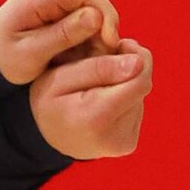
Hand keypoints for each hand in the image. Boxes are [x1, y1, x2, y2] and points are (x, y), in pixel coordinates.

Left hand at [0, 0, 120, 84]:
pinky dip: (85, 38)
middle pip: (92, 2)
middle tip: (99, 59)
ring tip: (82, 61)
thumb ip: (62, 35)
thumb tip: (95, 17)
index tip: (110, 43)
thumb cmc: (4, 59)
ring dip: (94, 37)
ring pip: (91, 11)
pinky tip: (76, 56)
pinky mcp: (59, 5)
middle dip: (101, 30)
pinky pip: (83, 18)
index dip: (106, 15)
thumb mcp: (30, 54)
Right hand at [29, 38, 152, 159]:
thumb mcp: (59, 77)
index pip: (140, 78)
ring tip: (96, 90)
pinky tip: (102, 104)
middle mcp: (114, 137)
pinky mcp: (128, 143)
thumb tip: (139, 62)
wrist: (47, 138)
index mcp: (95, 119)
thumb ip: (98, 66)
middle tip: (98, 71)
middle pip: (142, 84)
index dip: (133, 56)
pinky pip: (136, 108)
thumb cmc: (49, 103)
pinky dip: (123, 99)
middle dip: (126, 70)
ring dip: (123, 84)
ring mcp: (123, 143)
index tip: (117, 47)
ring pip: (140, 95)